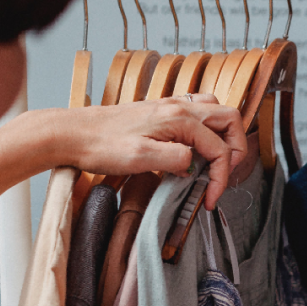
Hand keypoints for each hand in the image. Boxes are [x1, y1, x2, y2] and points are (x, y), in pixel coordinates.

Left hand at [37, 94, 247, 208]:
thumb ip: (176, 159)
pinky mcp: (161, 112)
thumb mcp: (140, 158)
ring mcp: (171, 106)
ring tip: (214, 163)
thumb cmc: (100, 145)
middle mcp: (179, 107)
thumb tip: (196, 164)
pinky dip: (207, 131)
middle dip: (235, 149)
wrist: (71, 133)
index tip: (210, 199)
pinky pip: (198, 114)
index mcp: (179, 118)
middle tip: (224, 176)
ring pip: (216, 113)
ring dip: (224, 137)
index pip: (219, 148)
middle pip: (230, 119)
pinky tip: (194, 150)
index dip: (221, 177)